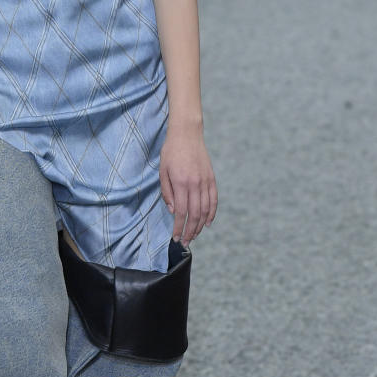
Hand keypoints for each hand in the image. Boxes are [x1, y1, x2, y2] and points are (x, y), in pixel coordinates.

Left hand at [159, 127, 217, 244]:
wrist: (187, 134)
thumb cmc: (171, 152)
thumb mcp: (162, 171)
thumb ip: (167, 192)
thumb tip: (174, 211)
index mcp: (181, 183)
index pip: (181, 212)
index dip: (179, 228)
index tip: (176, 238)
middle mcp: (195, 184)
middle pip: (195, 214)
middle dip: (190, 231)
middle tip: (185, 242)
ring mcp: (205, 181)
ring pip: (205, 210)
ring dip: (200, 225)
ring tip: (195, 235)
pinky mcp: (211, 178)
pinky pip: (214, 200)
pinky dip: (212, 213)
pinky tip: (207, 222)